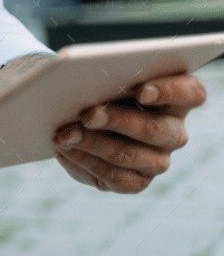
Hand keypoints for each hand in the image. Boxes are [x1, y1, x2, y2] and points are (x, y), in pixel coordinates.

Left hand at [52, 72, 207, 192]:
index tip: (142, 91)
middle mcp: (174, 131)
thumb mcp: (106, 75)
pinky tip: (66, 151)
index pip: (191, 93)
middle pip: (155, 129)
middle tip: (87, 116)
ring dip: (94, 145)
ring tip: (64, 136)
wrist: (79, 115)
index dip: (169, 92)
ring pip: (131, 156)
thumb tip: (84, 80)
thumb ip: (107, 75)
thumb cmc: (99, 86)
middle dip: (116, 121)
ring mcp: (158, 159)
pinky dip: (87, 164)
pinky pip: (117, 179)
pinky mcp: (137, 180)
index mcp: (177, 97)